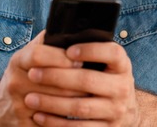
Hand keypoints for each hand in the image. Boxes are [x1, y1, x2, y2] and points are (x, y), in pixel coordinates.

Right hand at [0, 31, 85, 125]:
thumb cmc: (22, 76)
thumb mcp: (27, 56)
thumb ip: (46, 42)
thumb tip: (71, 27)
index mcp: (17, 61)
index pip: (38, 54)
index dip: (61, 57)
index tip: (80, 61)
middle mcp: (14, 83)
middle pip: (51, 81)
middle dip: (76, 81)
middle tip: (94, 81)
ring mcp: (17, 105)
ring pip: (54, 103)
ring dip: (76, 100)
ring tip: (92, 96)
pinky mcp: (22, 125)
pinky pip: (49, 123)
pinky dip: (65, 120)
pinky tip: (78, 116)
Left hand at [23, 37, 138, 125]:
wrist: (127, 113)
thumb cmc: (108, 81)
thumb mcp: (108, 65)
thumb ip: (91, 53)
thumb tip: (60, 38)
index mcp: (123, 66)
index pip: (112, 53)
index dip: (91, 50)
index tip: (69, 50)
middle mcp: (123, 87)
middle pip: (88, 80)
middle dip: (56, 77)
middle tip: (32, 74)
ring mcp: (116, 110)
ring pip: (79, 107)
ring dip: (51, 103)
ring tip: (30, 98)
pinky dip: (56, 122)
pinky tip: (40, 116)